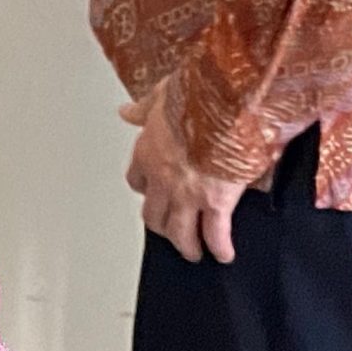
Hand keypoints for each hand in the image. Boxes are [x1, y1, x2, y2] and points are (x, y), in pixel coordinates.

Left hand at [123, 82, 250, 263]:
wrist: (223, 105)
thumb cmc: (195, 97)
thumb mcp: (162, 95)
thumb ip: (144, 108)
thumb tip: (127, 112)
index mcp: (147, 151)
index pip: (137, 180)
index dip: (145, 189)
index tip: (151, 191)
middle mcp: (162, 178)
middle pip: (153, 215)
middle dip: (162, 226)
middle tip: (170, 232)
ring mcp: (188, 194)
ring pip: (180, 232)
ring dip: (187, 245)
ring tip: (194, 252)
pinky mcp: (216, 202)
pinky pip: (215, 234)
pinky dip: (219, 248)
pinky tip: (224, 254)